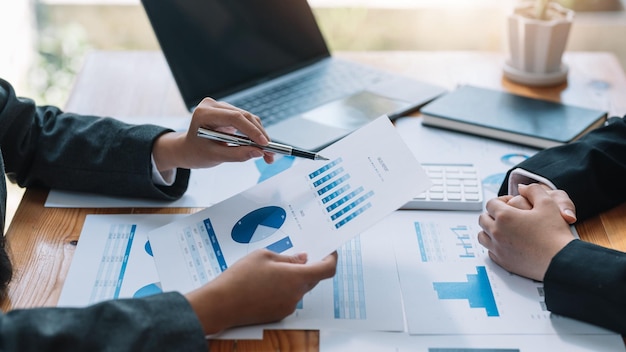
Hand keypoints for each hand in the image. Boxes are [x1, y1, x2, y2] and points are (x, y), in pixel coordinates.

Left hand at [152, 98, 274, 170]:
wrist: (188, 149)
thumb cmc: (197, 152)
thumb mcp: (215, 157)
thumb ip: (237, 154)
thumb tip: (259, 153)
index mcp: (204, 113)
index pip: (234, 118)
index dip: (252, 130)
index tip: (264, 144)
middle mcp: (213, 105)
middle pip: (244, 116)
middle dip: (260, 135)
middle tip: (271, 153)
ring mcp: (221, 107)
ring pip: (248, 118)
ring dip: (260, 136)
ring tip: (268, 154)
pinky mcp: (228, 111)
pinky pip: (246, 121)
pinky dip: (255, 134)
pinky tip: (261, 146)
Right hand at [185, 249, 337, 334]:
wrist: (221, 304)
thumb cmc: (241, 277)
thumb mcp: (264, 256)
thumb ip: (288, 258)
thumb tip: (303, 259)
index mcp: (296, 277)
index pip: (327, 270)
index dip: (331, 259)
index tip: (329, 251)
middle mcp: (296, 295)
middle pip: (313, 279)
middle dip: (308, 267)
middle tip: (297, 255)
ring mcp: (288, 307)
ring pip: (299, 288)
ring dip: (293, 278)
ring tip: (272, 268)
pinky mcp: (278, 314)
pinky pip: (288, 298)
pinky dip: (284, 288)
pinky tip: (266, 282)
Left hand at [477, 183, 574, 280]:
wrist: (561, 260)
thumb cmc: (555, 233)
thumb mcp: (548, 203)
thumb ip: (533, 190)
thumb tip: (521, 187)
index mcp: (504, 216)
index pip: (491, 203)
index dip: (501, 200)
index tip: (511, 203)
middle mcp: (496, 232)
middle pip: (483, 219)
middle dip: (493, 214)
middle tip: (506, 215)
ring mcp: (498, 248)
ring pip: (482, 236)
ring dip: (490, 230)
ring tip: (503, 229)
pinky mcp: (502, 261)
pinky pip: (490, 251)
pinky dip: (494, 245)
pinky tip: (506, 243)